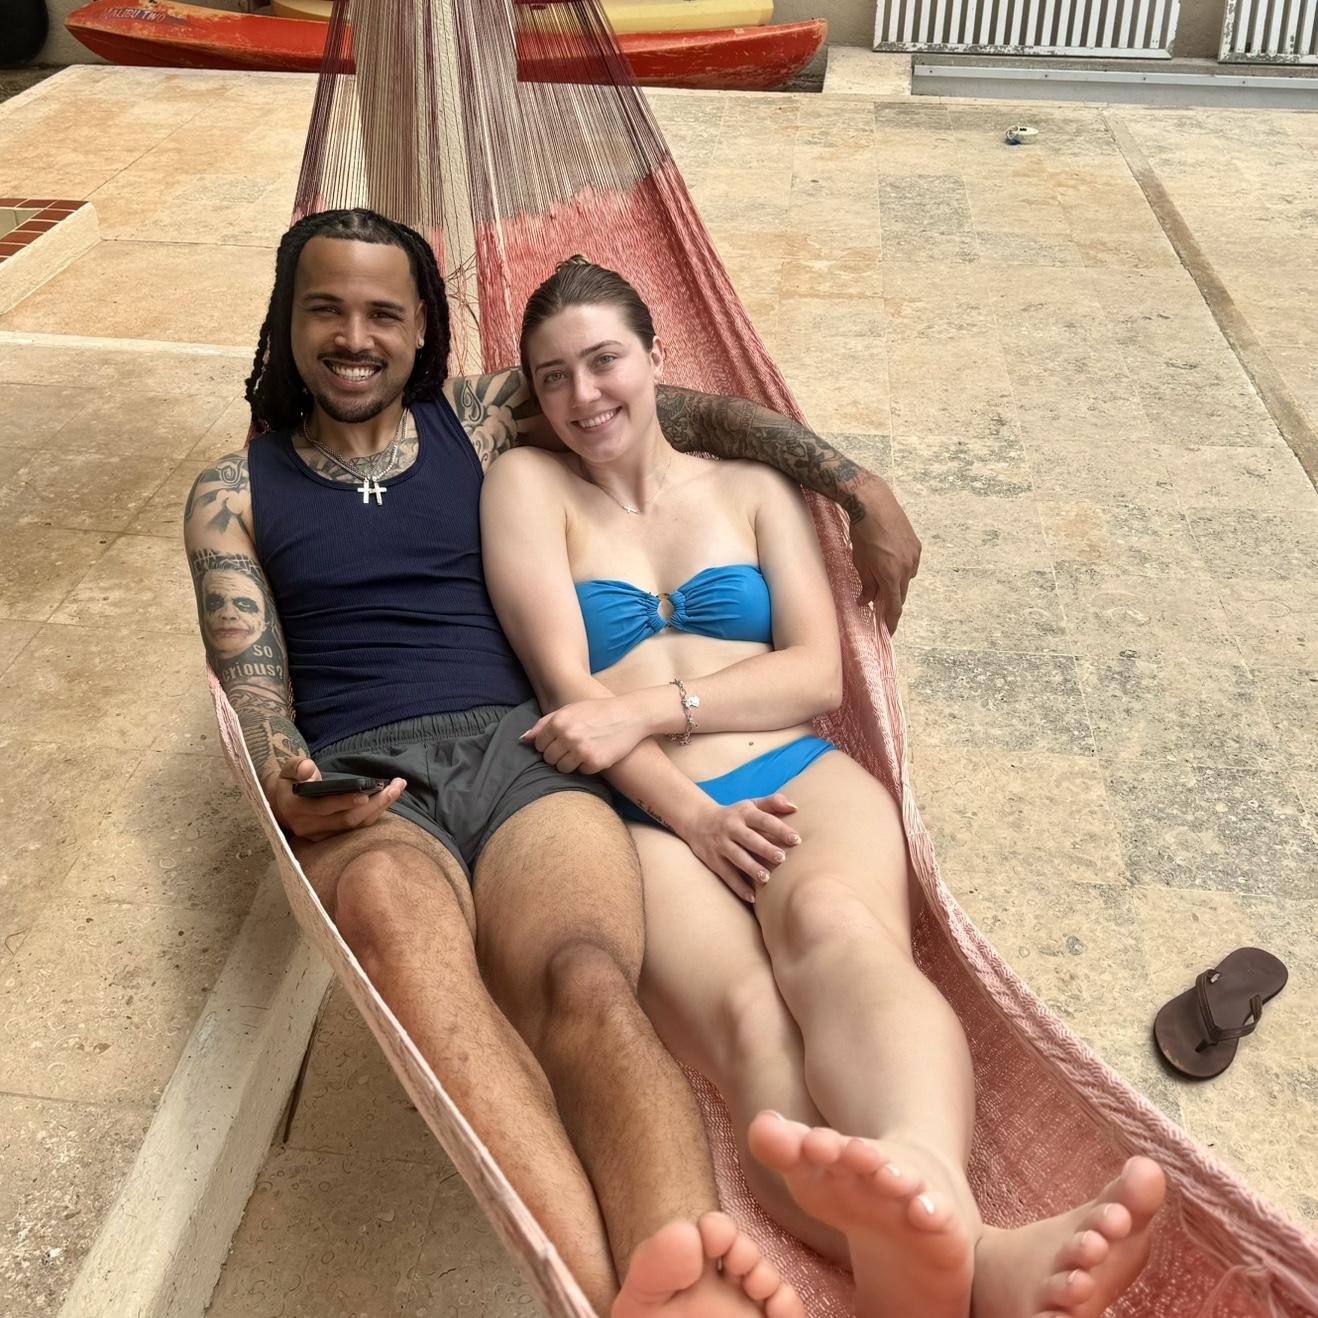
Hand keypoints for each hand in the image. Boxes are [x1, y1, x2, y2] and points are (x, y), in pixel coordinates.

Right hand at [266, 757, 405, 841]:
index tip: (365, 794)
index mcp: (296, 808)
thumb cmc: (291, 781)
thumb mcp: (288, 769)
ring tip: (398, 789)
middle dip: (375, 804)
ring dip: (380, 809)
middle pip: (346, 820)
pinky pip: (357, 830)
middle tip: (396, 786)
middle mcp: (308, 827)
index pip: (323, 807)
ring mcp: (320, 836)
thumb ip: (297, 766)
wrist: (282, 804)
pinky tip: (388, 800)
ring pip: (355, 827)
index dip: (344, 802)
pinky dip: (374, 815)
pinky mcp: (331, 839)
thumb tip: (308, 769)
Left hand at [523, 696, 648, 773]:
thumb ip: (544, 723)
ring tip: (583, 750)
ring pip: (562, 768)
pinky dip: (587, 765)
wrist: (629, 716)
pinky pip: (581, 771)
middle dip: (558, 755)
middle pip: (549, 759)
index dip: (549, 744)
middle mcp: (568, 736)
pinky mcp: (595, 762)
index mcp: (558, 722)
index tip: (561, 740)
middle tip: (573, 746)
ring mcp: (581, 750)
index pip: (539, 745)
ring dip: (570, 762)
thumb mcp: (570, 710)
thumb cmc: (597, 711)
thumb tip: (524, 739)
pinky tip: (596, 752)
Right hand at [679, 795, 800, 902]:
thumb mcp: (750, 804)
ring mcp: (721, 844)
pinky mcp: (713, 860)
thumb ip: (773, 803)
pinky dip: (738, 886)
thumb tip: (795, 808)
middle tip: (781, 858)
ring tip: (766, 878)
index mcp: (744, 813)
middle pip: (749, 839)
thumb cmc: (734, 815)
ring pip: (737, 857)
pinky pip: (726, 874)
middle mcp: (731, 827)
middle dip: (765, 848)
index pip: (763, 820)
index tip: (796, 839)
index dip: (780, 829)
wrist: (697, 820)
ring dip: (751, 868)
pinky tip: (752, 897)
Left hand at [849, 475, 920, 633]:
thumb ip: (866, 585)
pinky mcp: (916, 545)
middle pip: (901, 594)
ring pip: (906, 580)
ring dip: (896, 584)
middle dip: (891, 602)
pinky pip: (910, 565)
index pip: (894, 607)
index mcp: (891, 575)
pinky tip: (889, 562)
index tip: (887, 631)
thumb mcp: (859, 562)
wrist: (873, 503)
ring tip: (881, 578)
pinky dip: (901, 569)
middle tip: (879, 607)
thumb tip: (866, 602)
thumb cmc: (861, 533)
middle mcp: (907, 567)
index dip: (891, 622)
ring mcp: (914, 556)